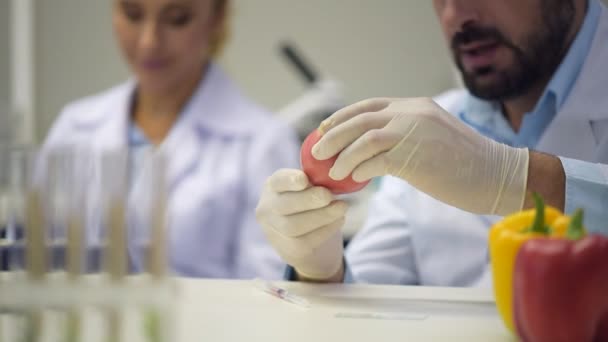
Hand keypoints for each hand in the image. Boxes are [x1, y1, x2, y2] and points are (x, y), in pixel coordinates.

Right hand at [255, 169, 346, 280]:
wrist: (311, 240)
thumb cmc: (311, 204)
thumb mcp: (310, 188)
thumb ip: (316, 181)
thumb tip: (333, 176)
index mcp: (273, 186)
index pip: (277, 181)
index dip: (289, 180)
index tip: (304, 179)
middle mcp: (266, 208)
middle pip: (284, 205)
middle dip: (309, 200)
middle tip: (330, 196)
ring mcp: (273, 231)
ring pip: (293, 225)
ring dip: (322, 216)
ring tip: (341, 208)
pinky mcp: (287, 250)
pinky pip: (305, 241)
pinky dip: (325, 230)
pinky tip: (339, 220)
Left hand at [312, 97, 528, 215]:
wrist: (497, 174)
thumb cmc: (465, 163)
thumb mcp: (432, 137)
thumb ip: (404, 136)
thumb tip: (372, 149)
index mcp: (415, 106)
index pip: (369, 105)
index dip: (343, 117)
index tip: (324, 130)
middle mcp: (412, 113)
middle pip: (360, 119)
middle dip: (333, 135)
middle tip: (316, 151)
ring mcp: (414, 132)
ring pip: (364, 138)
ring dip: (342, 156)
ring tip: (329, 172)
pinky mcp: (416, 156)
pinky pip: (376, 162)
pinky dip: (359, 170)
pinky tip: (351, 181)